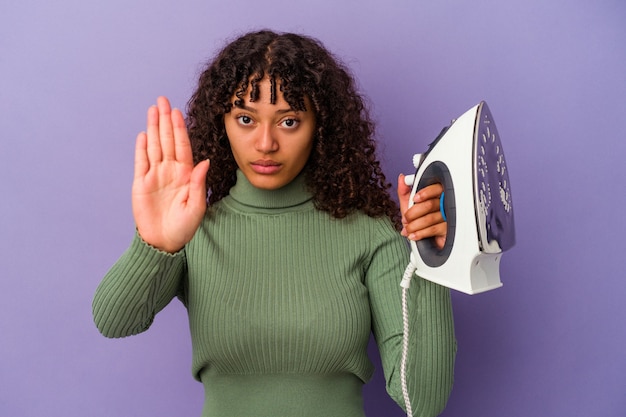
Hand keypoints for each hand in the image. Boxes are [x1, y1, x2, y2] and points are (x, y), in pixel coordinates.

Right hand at [132, 97, 209, 252]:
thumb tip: (204, 161)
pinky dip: (141, 148)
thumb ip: (198, 183)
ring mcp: (155, 176)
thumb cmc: (184, 227)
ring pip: (153, 146)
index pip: (182, 146)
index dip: (179, 128)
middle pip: (167, 140)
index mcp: (186, 174)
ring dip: (153, 128)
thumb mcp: (196, 206)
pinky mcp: (140, 184)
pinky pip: (141, 161)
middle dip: (165, 120)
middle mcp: (170, 171)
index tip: (177, 112)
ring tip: (152, 109)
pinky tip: (143, 134)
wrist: (163, 242)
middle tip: (162, 99)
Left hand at [397, 174, 446, 249]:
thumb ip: (404, 191)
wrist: (422, 237)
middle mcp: (444, 204)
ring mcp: (447, 217)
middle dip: (413, 213)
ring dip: (414, 225)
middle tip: (406, 218)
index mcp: (436, 194)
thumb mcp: (408, 204)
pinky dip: (420, 233)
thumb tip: (401, 178)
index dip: (425, 193)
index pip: (436, 188)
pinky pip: (433, 229)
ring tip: (408, 228)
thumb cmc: (417, 218)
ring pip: (430, 218)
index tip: (415, 199)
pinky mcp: (448, 229)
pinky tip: (413, 235)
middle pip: (430, 204)